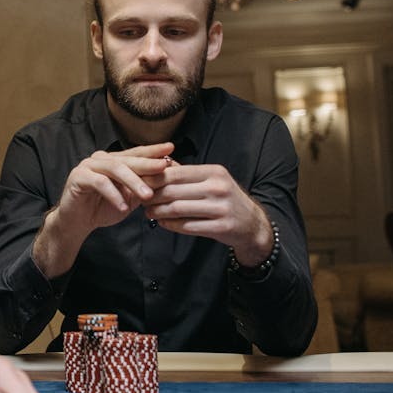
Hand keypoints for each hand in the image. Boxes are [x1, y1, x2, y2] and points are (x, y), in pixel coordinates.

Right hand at [34, 143, 173, 277]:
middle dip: (147, 164)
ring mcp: (88, 166)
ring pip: (115, 169)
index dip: (152, 151)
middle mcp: (101, 159)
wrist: (78, 222)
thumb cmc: (103, 208)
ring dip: (133, 182)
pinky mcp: (78, 177)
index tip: (171, 149)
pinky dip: (113, 195)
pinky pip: (99, 183)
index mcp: (114, 160)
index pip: (136, 153)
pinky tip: (123, 206)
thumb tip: (166, 177)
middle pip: (127, 159)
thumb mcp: (129, 197)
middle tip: (163, 168)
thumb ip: (142, 186)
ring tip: (147, 196)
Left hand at [145, 163, 273, 264]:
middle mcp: (218, 187)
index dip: (154, 179)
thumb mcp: (211, 180)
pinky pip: (187, 226)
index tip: (140, 184)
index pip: (176, 173)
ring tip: (148, 212)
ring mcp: (221, 208)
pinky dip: (170, 225)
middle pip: (173, 191)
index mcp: (214, 172)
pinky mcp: (221, 227)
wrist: (251, 223)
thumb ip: (186, 174)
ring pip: (177, 209)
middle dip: (153, 196)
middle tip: (142, 200)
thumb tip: (157, 165)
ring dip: (158, 212)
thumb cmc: (224, 199)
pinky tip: (162, 223)